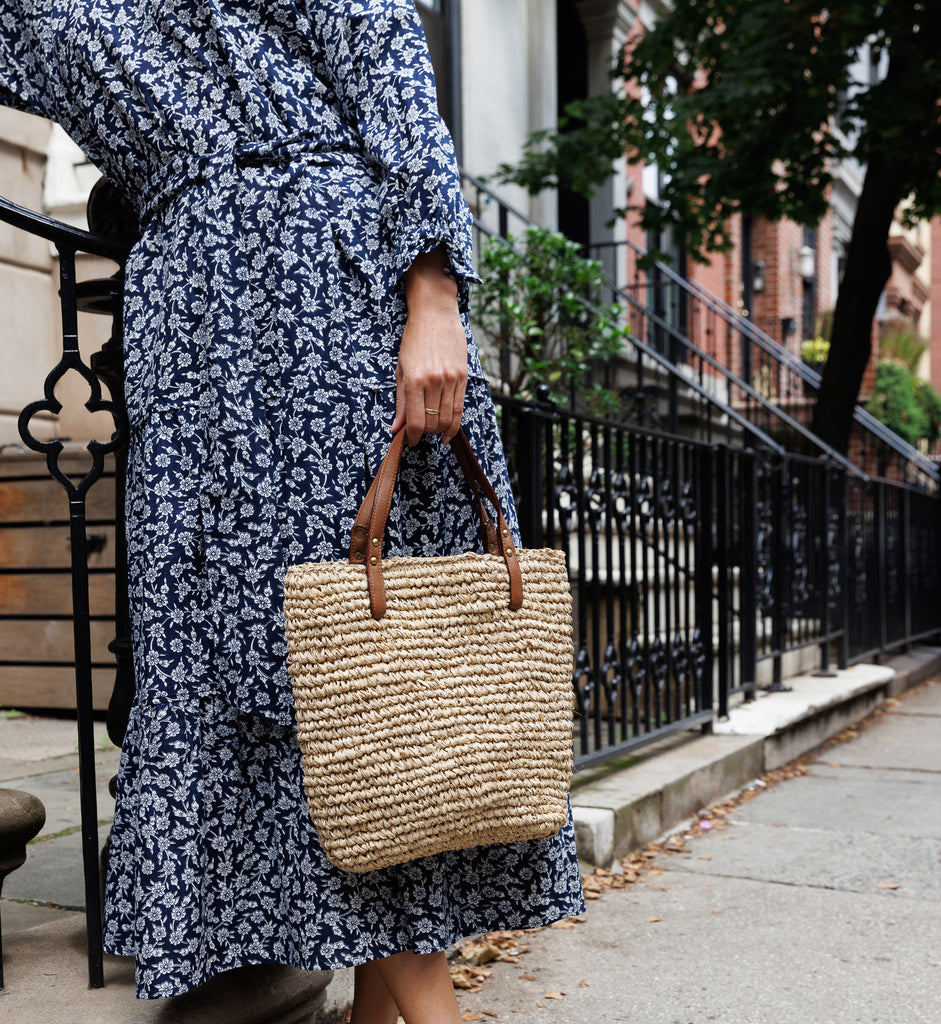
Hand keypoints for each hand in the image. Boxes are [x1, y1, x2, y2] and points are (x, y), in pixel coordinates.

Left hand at [391, 247, 467, 445]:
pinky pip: (460, 408)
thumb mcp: (401, 369)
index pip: (416, 421)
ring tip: (432, 431)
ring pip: (448, 418)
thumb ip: (400, 400)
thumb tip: (396, 427)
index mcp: (414, 380)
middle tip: (419, 432)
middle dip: (426, 433)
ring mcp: (451, 379)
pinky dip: (454, 424)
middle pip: (433, 422)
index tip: (409, 440)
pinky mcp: (463, 376)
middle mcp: (434, 382)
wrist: (435, 314)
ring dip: (439, 430)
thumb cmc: (414, 339)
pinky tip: (448, 431)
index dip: (412, 436)